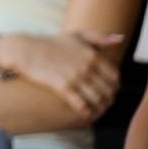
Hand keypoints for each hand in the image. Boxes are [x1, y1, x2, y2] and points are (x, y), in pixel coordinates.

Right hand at [2, 31, 122, 117]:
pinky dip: (87, 112)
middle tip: (105, 102)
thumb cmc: (51, 43)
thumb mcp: (76, 35)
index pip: (115, 76)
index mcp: (92, 55)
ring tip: (97, 109)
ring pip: (98, 99)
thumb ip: (100, 38)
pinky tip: (85, 113)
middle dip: (109, 98)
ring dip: (100, 107)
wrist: (26, 51)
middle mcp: (87, 67)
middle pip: (108, 90)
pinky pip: (82, 105)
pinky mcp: (63, 88)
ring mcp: (75, 78)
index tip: (110, 89)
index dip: (115, 86)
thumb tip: (120, 39)